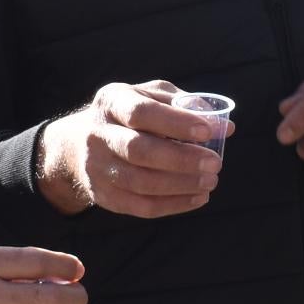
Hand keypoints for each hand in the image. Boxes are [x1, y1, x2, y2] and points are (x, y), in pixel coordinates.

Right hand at [34, 82, 226, 217]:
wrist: (77, 144)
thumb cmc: (129, 115)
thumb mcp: (150, 97)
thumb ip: (186, 106)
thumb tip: (226, 126)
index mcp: (111, 102)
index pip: (142, 112)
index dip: (175, 123)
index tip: (208, 131)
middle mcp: (98, 134)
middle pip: (138, 150)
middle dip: (181, 159)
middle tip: (215, 163)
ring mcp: (96, 167)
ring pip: (140, 182)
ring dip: (180, 185)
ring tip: (210, 182)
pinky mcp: (103, 195)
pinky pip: (139, 206)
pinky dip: (172, 205)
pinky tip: (197, 198)